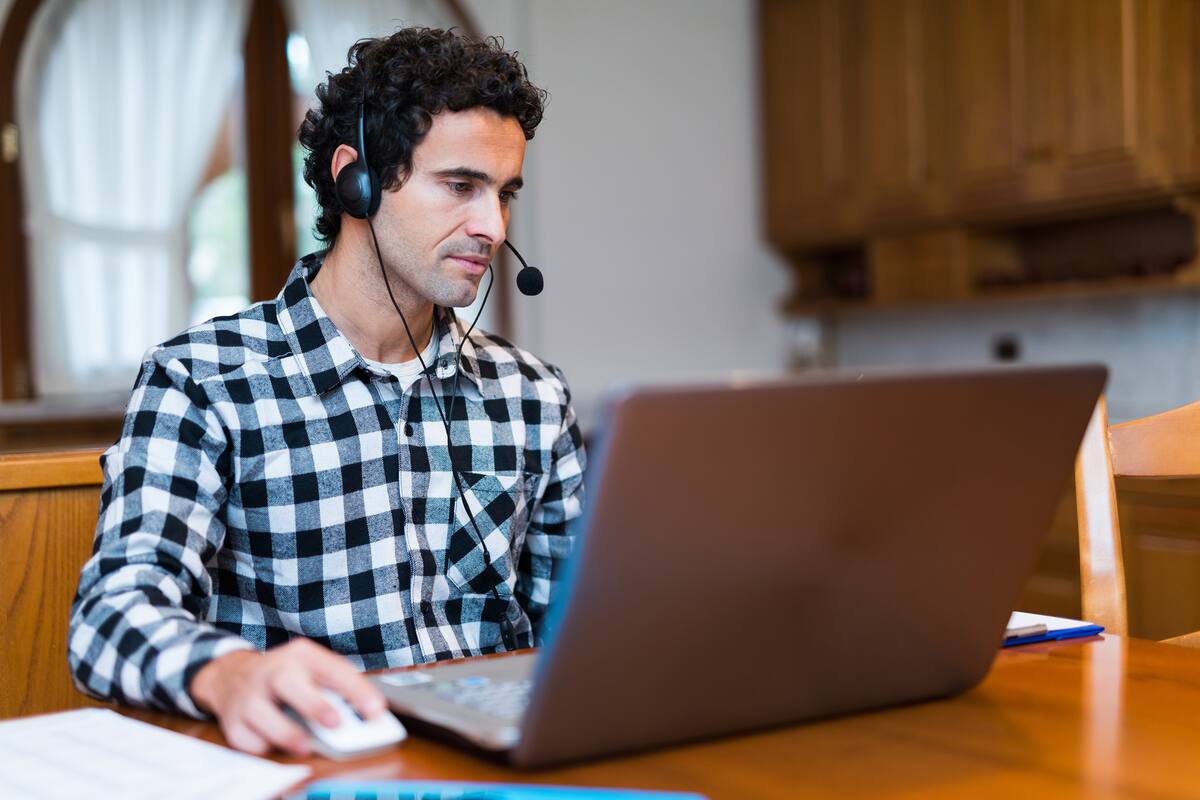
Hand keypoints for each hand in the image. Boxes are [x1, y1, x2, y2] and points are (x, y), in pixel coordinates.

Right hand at [189, 638, 387, 755]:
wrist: (233, 676)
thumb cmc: (285, 677)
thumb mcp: (312, 670)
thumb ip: (337, 689)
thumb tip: (365, 719)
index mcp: (301, 655)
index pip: (332, 668)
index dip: (356, 690)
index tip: (376, 710)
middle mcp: (273, 671)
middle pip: (289, 682)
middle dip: (313, 704)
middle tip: (336, 723)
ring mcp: (249, 695)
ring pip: (262, 713)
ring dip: (287, 733)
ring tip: (307, 746)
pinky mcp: (232, 720)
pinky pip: (248, 739)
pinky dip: (264, 746)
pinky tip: (274, 743)